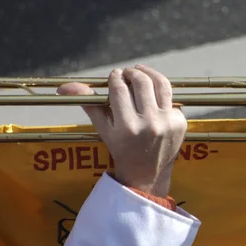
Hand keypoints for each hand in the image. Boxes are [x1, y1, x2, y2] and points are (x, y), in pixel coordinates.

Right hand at [57, 65, 185, 196]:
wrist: (147, 174)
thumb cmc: (122, 149)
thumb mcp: (104, 129)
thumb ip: (89, 104)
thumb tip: (64, 86)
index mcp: (127, 127)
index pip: (119, 89)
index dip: (115, 77)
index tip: (114, 75)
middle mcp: (149, 124)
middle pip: (141, 82)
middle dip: (132, 73)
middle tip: (127, 73)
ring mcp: (168, 123)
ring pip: (160, 84)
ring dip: (149, 73)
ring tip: (140, 72)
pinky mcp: (180, 122)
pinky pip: (171, 98)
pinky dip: (161, 93)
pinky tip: (153, 95)